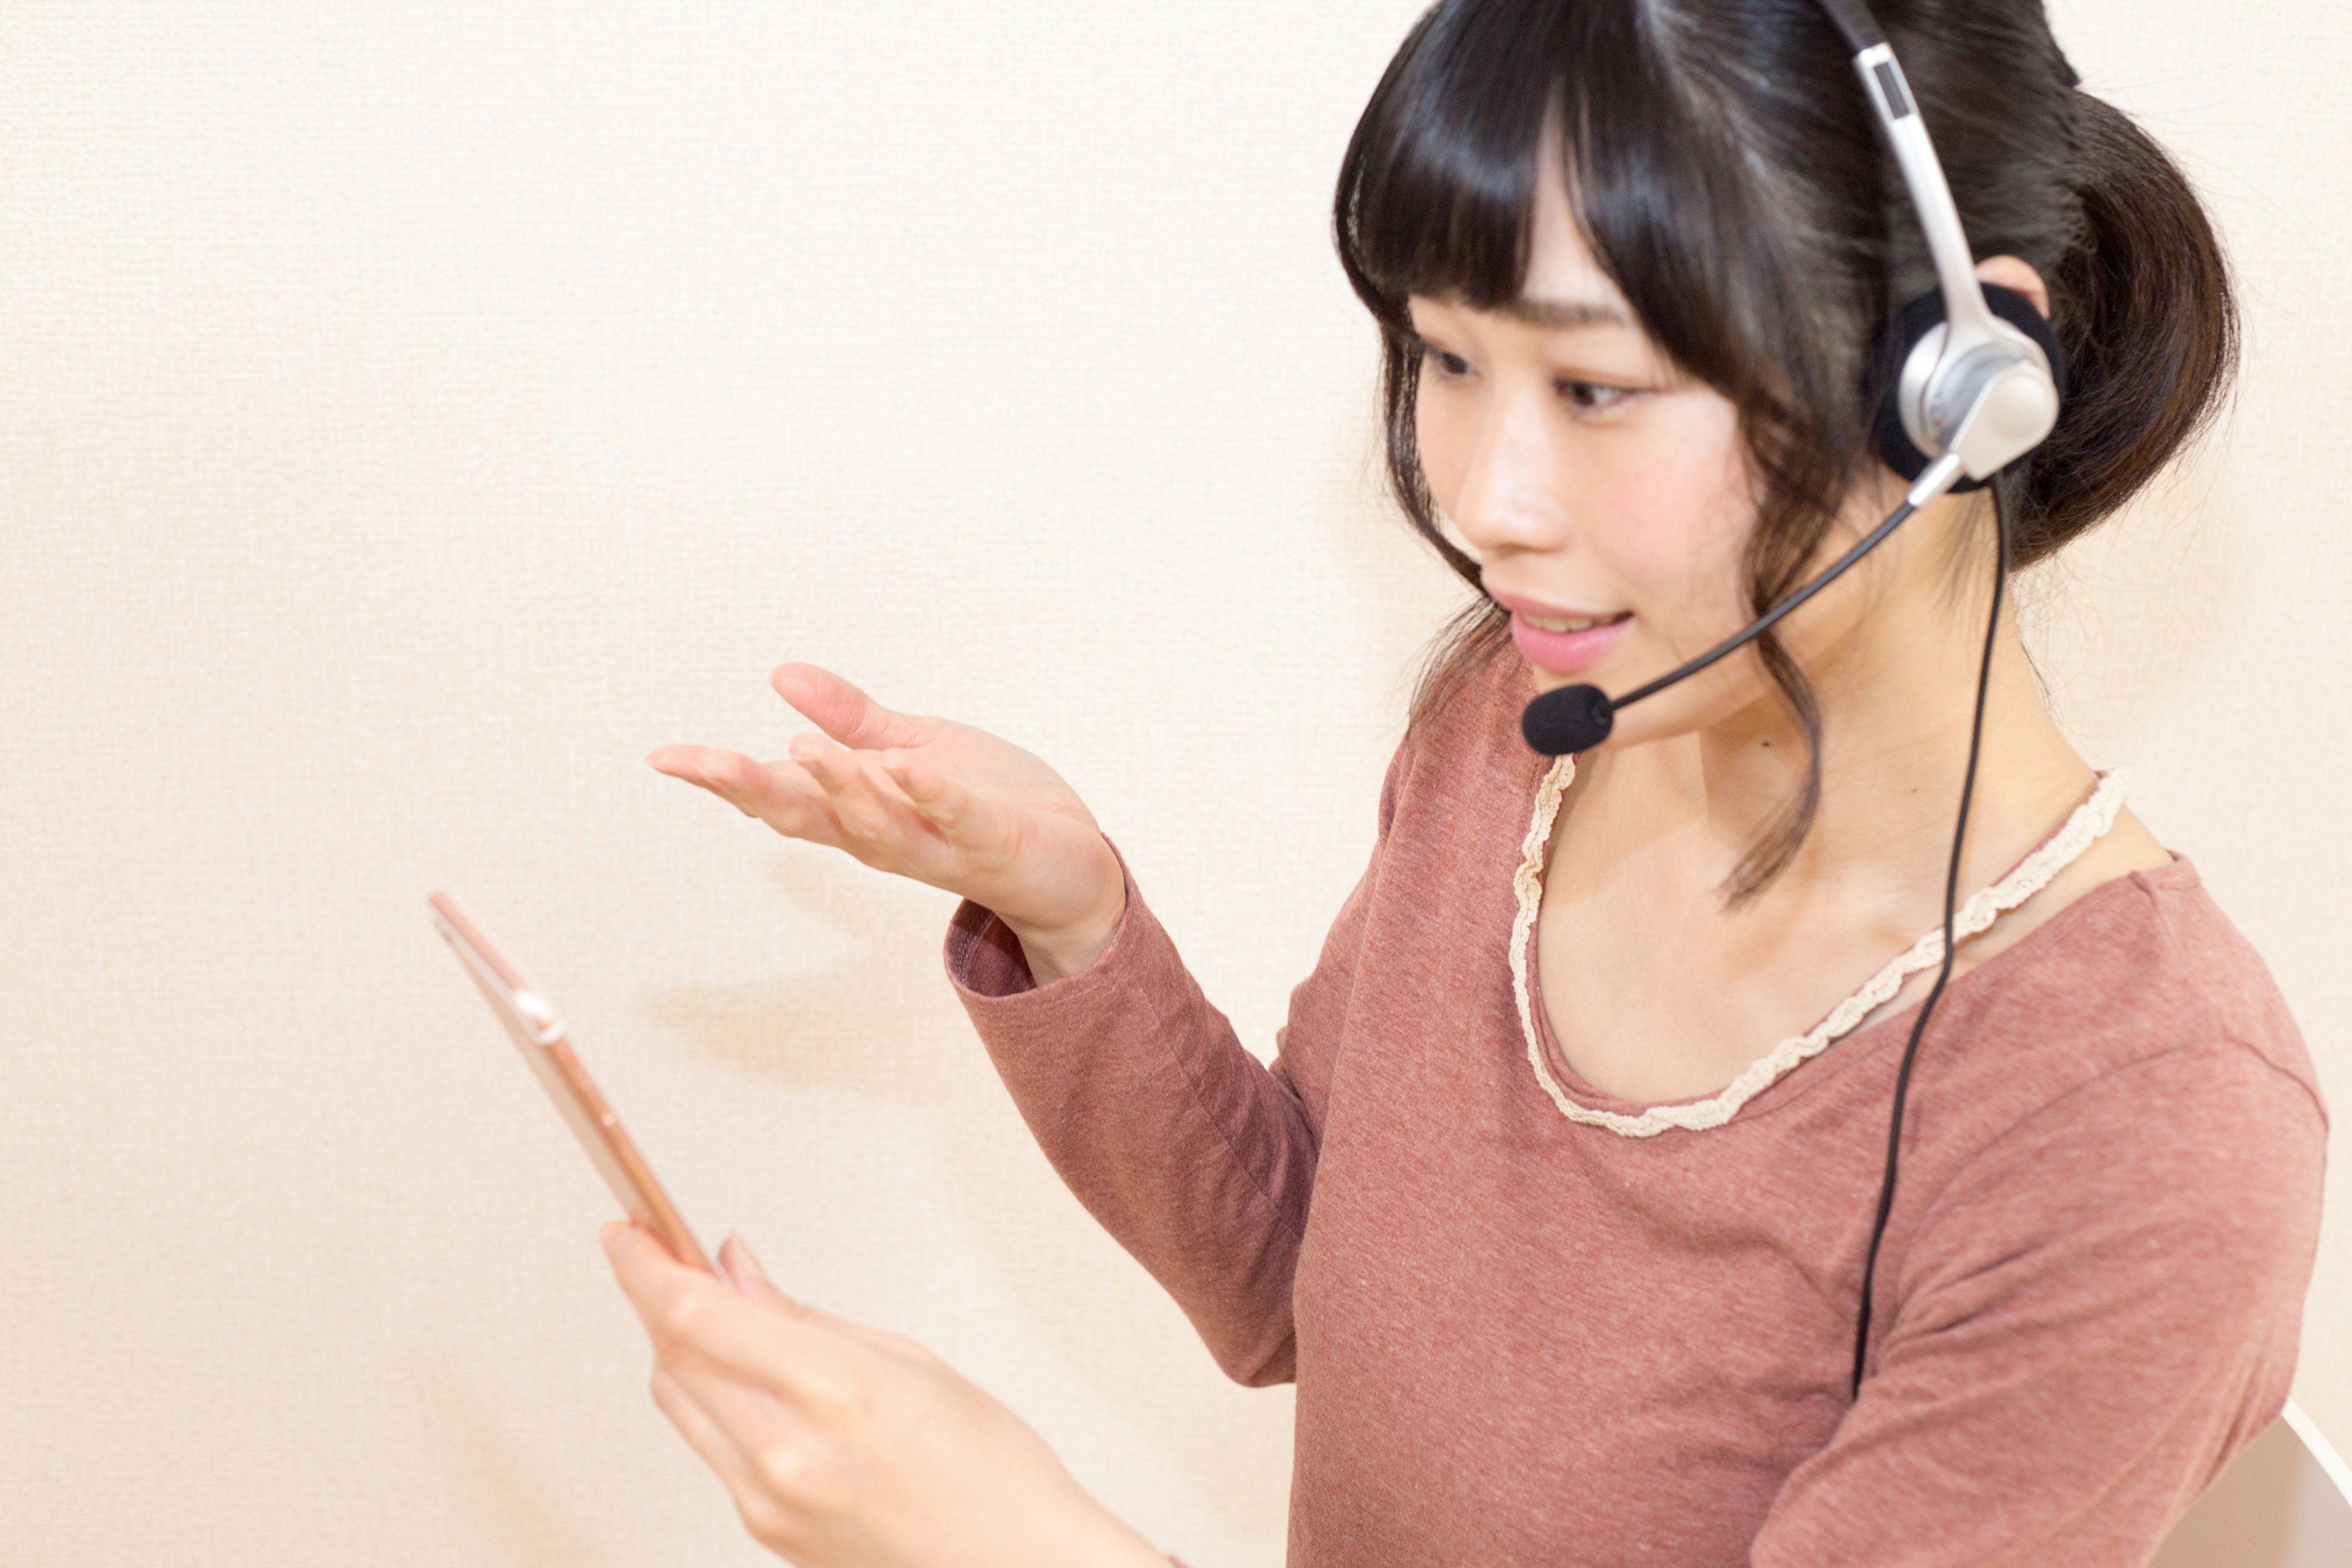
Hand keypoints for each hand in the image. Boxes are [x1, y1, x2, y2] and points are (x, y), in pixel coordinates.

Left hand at [601, 1222, 1168, 1567]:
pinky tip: (736, 1373)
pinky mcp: (762, 1530)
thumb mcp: (909, 1361)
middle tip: (658, 1253)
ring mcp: (766, 1499)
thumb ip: (805, 1317)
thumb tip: (737, 1272)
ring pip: (679, 1401)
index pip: (697, 1315)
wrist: (1014, 1564)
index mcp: (834, 1390)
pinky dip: (709, 1399)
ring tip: (697, 1306)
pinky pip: (708, 1448)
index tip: (626, 1233)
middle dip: (656, 1297)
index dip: (646, 1266)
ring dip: (676, 1346)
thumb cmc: (990, 1467)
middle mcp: (784, 1451)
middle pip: (673, 1355)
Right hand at [649, 662, 1125, 976]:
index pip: (780, 792)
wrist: (1070, 862)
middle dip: (756, 788)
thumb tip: (782, 676)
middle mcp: (886, 835)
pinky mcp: (991, 842)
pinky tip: (907, 770)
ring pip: (876, 823)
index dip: (723, 776)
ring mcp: (938, 843)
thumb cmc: (988, 803)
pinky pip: (957, 820)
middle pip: (811, 816)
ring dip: (838, 787)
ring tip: (798, 745)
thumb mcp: (911, 748)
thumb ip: (851, 721)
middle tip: (705, 763)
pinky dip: (932, 797)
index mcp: (860, 808)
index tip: (665, 757)